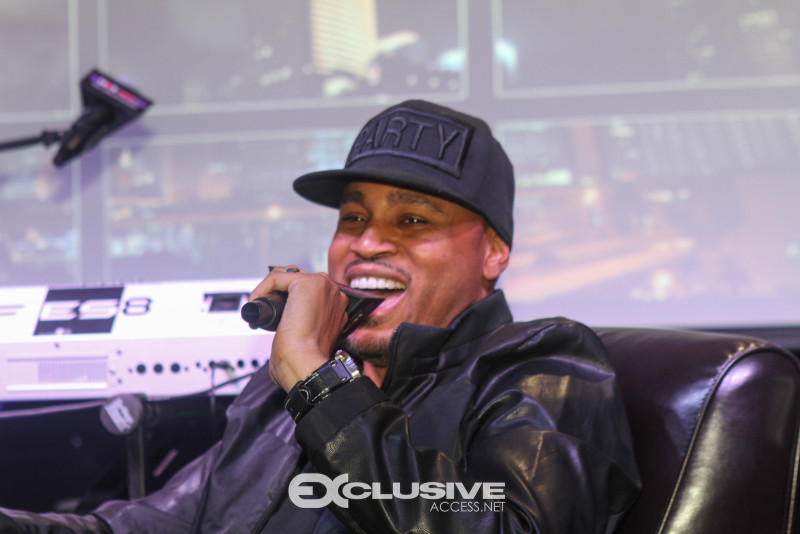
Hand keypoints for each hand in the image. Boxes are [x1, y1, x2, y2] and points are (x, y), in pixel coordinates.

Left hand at [248, 266, 348, 391]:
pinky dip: (261, 289)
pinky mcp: (306, 283)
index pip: (309, 290)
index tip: (273, 316)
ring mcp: (323, 285)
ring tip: (258, 308)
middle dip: (277, 293)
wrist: (305, 363)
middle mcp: (333, 293)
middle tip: (263, 313)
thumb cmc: (306, 359)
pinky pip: (276, 277)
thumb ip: (307, 325)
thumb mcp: (311, 338)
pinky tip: (255, 302)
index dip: (287, 299)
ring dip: (268, 290)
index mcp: (336, 305)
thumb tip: (286, 320)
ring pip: (287, 275)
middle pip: (298, 279)